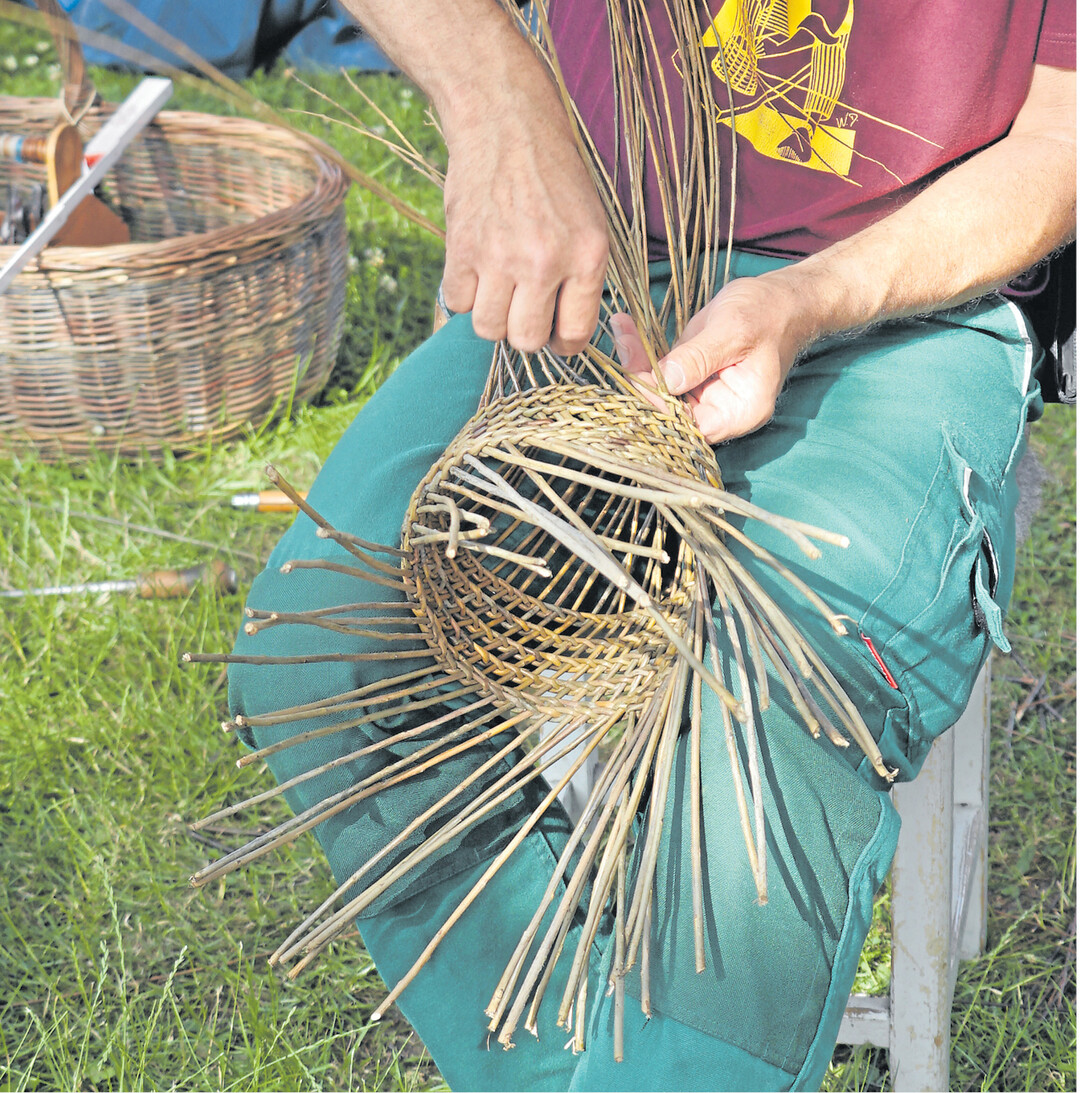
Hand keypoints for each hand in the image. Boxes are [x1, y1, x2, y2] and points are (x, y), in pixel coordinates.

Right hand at [440, 88, 608, 354]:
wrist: (505, 120)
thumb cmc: (553, 174)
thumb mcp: (588, 222)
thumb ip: (580, 279)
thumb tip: (559, 334)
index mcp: (587, 255)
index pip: (574, 334)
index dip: (562, 341)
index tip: (554, 330)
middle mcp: (545, 261)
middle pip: (527, 340)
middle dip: (524, 332)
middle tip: (523, 307)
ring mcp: (500, 256)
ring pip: (489, 329)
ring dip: (492, 316)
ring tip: (498, 287)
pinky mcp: (462, 247)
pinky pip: (458, 303)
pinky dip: (464, 293)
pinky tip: (476, 269)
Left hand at [609, 273, 814, 443]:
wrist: (784, 298)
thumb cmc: (769, 312)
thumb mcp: (734, 331)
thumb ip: (699, 358)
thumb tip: (666, 380)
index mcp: (738, 413)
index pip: (688, 426)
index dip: (660, 406)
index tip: (638, 374)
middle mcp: (719, 412)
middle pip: (668, 412)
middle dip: (640, 379)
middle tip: (623, 340)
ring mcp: (703, 395)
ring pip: (659, 391)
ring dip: (636, 363)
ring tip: (621, 329)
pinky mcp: (691, 376)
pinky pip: (661, 373)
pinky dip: (642, 354)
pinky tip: (625, 329)